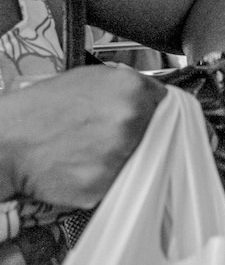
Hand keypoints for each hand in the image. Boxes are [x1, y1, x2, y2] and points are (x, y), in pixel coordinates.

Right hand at [0, 66, 165, 207]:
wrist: (4, 142)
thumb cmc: (42, 109)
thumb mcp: (89, 79)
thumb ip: (128, 87)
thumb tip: (153, 98)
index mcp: (131, 90)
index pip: (168, 106)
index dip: (155, 115)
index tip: (146, 121)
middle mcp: (130, 121)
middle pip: (157, 135)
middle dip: (138, 138)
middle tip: (106, 138)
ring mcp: (118, 155)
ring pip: (137, 162)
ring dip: (120, 160)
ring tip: (88, 152)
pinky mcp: (102, 185)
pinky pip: (115, 184)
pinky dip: (101, 180)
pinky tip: (79, 168)